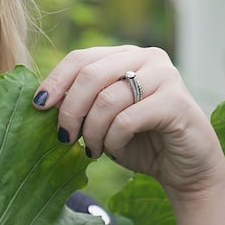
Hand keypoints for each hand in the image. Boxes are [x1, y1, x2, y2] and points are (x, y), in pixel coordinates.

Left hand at [32, 46, 224, 200]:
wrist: (185, 169)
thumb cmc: (140, 142)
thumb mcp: (102, 118)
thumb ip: (81, 103)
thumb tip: (40, 101)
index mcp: (125, 55)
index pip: (80, 58)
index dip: (55, 81)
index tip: (38, 106)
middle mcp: (147, 57)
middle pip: (90, 75)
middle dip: (70, 110)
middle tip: (65, 137)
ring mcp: (165, 76)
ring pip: (106, 99)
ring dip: (92, 131)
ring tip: (93, 149)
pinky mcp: (176, 101)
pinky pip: (127, 118)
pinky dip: (113, 139)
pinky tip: (114, 149)